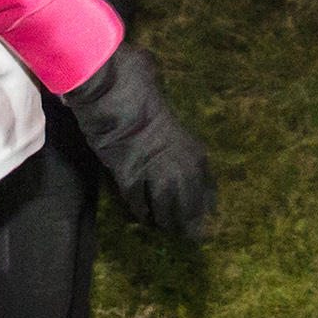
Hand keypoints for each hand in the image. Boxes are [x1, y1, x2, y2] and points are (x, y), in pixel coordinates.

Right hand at [56, 41, 216, 240]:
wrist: (110, 89)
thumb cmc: (137, 81)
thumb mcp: (162, 94)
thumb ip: (168, 111)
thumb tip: (166, 107)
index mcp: (191, 145)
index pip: (204, 181)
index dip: (205, 198)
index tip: (208, 209)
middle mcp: (178, 164)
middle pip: (188, 201)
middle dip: (190, 219)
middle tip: (192, 235)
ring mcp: (152, 172)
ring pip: (165, 206)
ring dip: (166, 218)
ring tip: (167, 227)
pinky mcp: (127, 176)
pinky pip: (136, 199)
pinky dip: (140, 209)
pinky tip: (143, 215)